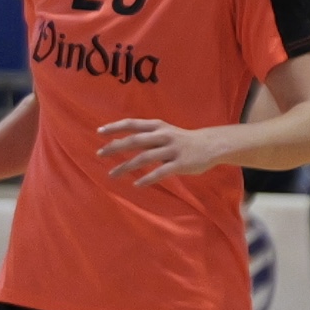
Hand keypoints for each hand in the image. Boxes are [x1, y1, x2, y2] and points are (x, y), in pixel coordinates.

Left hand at [97, 118, 227, 186]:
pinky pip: (160, 172)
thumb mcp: (163, 133)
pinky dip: (147, 179)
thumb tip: (117, 143)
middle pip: (135, 140)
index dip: (115, 127)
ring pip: (144, 158)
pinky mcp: (180, 163)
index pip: (132, 124)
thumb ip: (144, 138)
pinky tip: (136, 184)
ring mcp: (172, 149)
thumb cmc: (181, 140)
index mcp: (158, 126)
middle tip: (99, 154)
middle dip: (115, 147)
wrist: (211, 145)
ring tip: (112, 175)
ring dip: (126, 167)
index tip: (99, 132)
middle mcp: (163, 135)